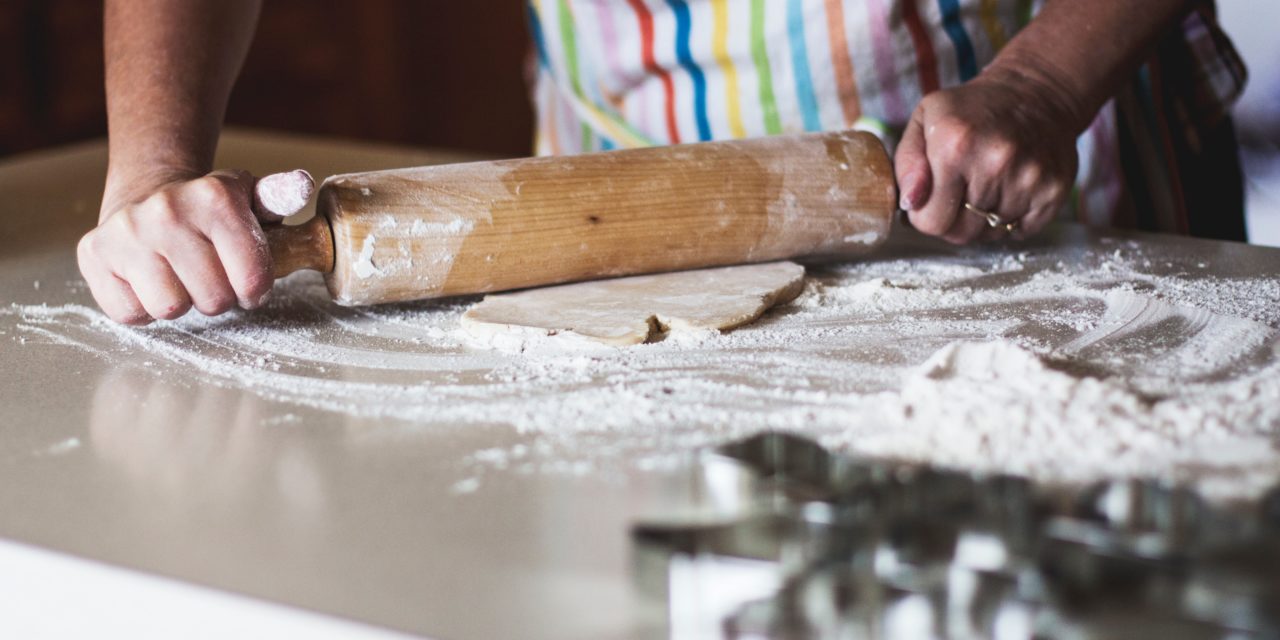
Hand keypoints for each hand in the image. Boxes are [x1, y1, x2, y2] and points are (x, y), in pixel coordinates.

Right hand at [78, 169, 284, 324]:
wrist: (147, 196)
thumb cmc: (210, 213)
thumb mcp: (250, 200)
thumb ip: (280, 196)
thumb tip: (302, 185)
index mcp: (215, 197)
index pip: (253, 279)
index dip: (255, 290)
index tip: (249, 282)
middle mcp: (167, 211)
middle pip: (213, 299)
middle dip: (219, 296)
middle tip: (211, 277)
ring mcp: (126, 232)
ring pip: (170, 308)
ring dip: (182, 302)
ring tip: (181, 277)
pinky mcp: (94, 254)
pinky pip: (130, 312)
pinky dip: (144, 307)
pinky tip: (150, 280)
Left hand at [894, 65, 1082, 243]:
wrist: (1036, 92)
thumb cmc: (971, 110)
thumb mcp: (924, 120)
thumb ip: (906, 164)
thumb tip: (910, 203)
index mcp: (955, 147)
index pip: (931, 222)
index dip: (926, 215)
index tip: (932, 198)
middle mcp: (995, 163)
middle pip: (961, 233)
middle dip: (954, 220)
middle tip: (960, 192)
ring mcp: (1028, 178)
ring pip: (991, 234)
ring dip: (984, 218)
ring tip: (988, 183)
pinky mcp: (1053, 190)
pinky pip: (1022, 230)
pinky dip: (1013, 218)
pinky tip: (1011, 188)